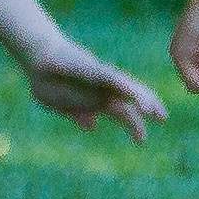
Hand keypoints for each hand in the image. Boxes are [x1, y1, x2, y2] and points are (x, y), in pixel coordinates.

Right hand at [19, 37, 164, 141]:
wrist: (34, 57)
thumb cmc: (45, 79)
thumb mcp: (61, 104)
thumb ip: (78, 114)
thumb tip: (92, 126)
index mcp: (95, 98)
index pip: (122, 111)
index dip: (134, 124)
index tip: (142, 140)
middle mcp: (101, 89)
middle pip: (131, 99)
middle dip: (148, 108)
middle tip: (163, 118)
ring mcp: (99, 78)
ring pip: (127, 89)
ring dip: (142, 99)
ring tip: (155, 111)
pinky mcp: (93, 70)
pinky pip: (114, 80)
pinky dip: (127, 88)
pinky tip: (138, 97)